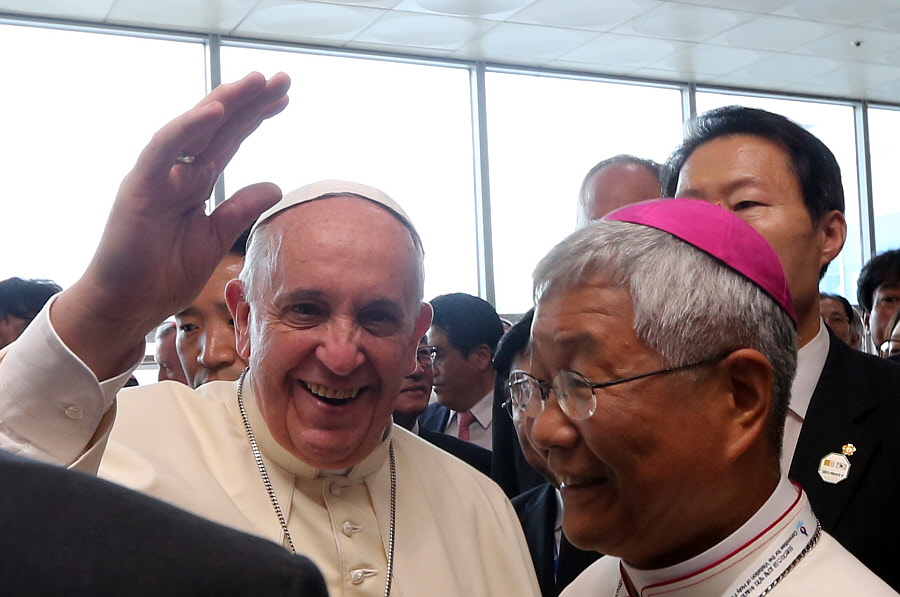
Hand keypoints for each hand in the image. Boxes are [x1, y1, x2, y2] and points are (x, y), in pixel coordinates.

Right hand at [53, 72, 290, 379]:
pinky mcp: (139, 187)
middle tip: (282, 78)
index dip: (255, 117)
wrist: (127, 306)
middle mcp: (176, 172)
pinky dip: (189, 128)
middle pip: (217, 127)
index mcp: (195, 183)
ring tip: (256, 82)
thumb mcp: (214, 238)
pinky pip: (165, 150)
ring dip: (225, 102)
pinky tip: (217, 111)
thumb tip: (275, 185)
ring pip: (193, 128)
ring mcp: (157, 176)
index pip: (229, 140)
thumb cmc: (162, 274)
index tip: (285, 97)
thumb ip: (240, 209)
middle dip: (250, 101)